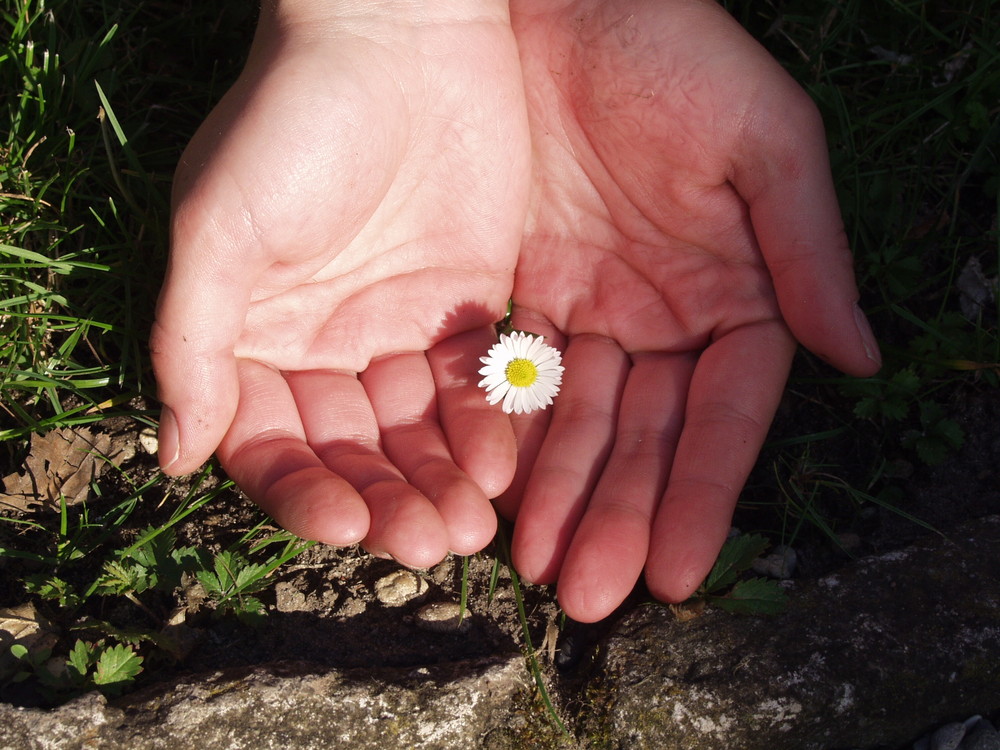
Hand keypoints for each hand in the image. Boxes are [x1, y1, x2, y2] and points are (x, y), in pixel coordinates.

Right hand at [150, 1, 528, 566]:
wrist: (399, 35)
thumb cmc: (291, 123)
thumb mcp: (221, 229)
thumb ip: (194, 343)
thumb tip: (175, 456)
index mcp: (256, 338)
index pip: (272, 445)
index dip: (304, 493)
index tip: (345, 523)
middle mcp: (326, 345)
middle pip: (353, 452)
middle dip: (386, 501)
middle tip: (427, 544)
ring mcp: (399, 330)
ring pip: (418, 432)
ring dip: (440, 482)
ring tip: (468, 528)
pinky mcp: (467, 307)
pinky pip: (476, 386)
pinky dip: (486, 427)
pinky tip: (502, 464)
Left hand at [501, 0, 881, 620]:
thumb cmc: (670, 50)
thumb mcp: (763, 142)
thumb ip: (806, 253)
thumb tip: (858, 359)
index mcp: (734, 293)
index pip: (724, 414)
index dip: (702, 492)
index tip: (679, 571)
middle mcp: (662, 315)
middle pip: (644, 435)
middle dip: (620, 515)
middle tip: (590, 596)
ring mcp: (588, 309)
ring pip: (576, 422)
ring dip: (562, 496)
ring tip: (540, 570)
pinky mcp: (519, 291)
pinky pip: (512, 378)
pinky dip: (506, 436)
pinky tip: (494, 494)